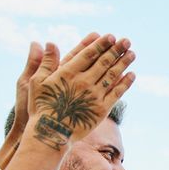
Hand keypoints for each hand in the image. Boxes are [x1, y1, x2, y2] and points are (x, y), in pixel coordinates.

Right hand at [24, 34, 134, 151]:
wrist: (51, 133)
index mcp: (67, 73)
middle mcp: (83, 82)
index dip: (100, 44)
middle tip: (126, 40)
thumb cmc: (41, 106)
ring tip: (132, 53)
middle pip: (103, 62)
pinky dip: (125, 83)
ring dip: (123, 63)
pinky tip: (132, 74)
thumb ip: (46, 62)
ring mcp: (94, 96)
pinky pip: (116, 93)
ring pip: (112, 76)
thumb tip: (50, 42)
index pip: (88, 54)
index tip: (109, 36)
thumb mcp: (36, 81)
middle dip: (116, 50)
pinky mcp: (101, 110)